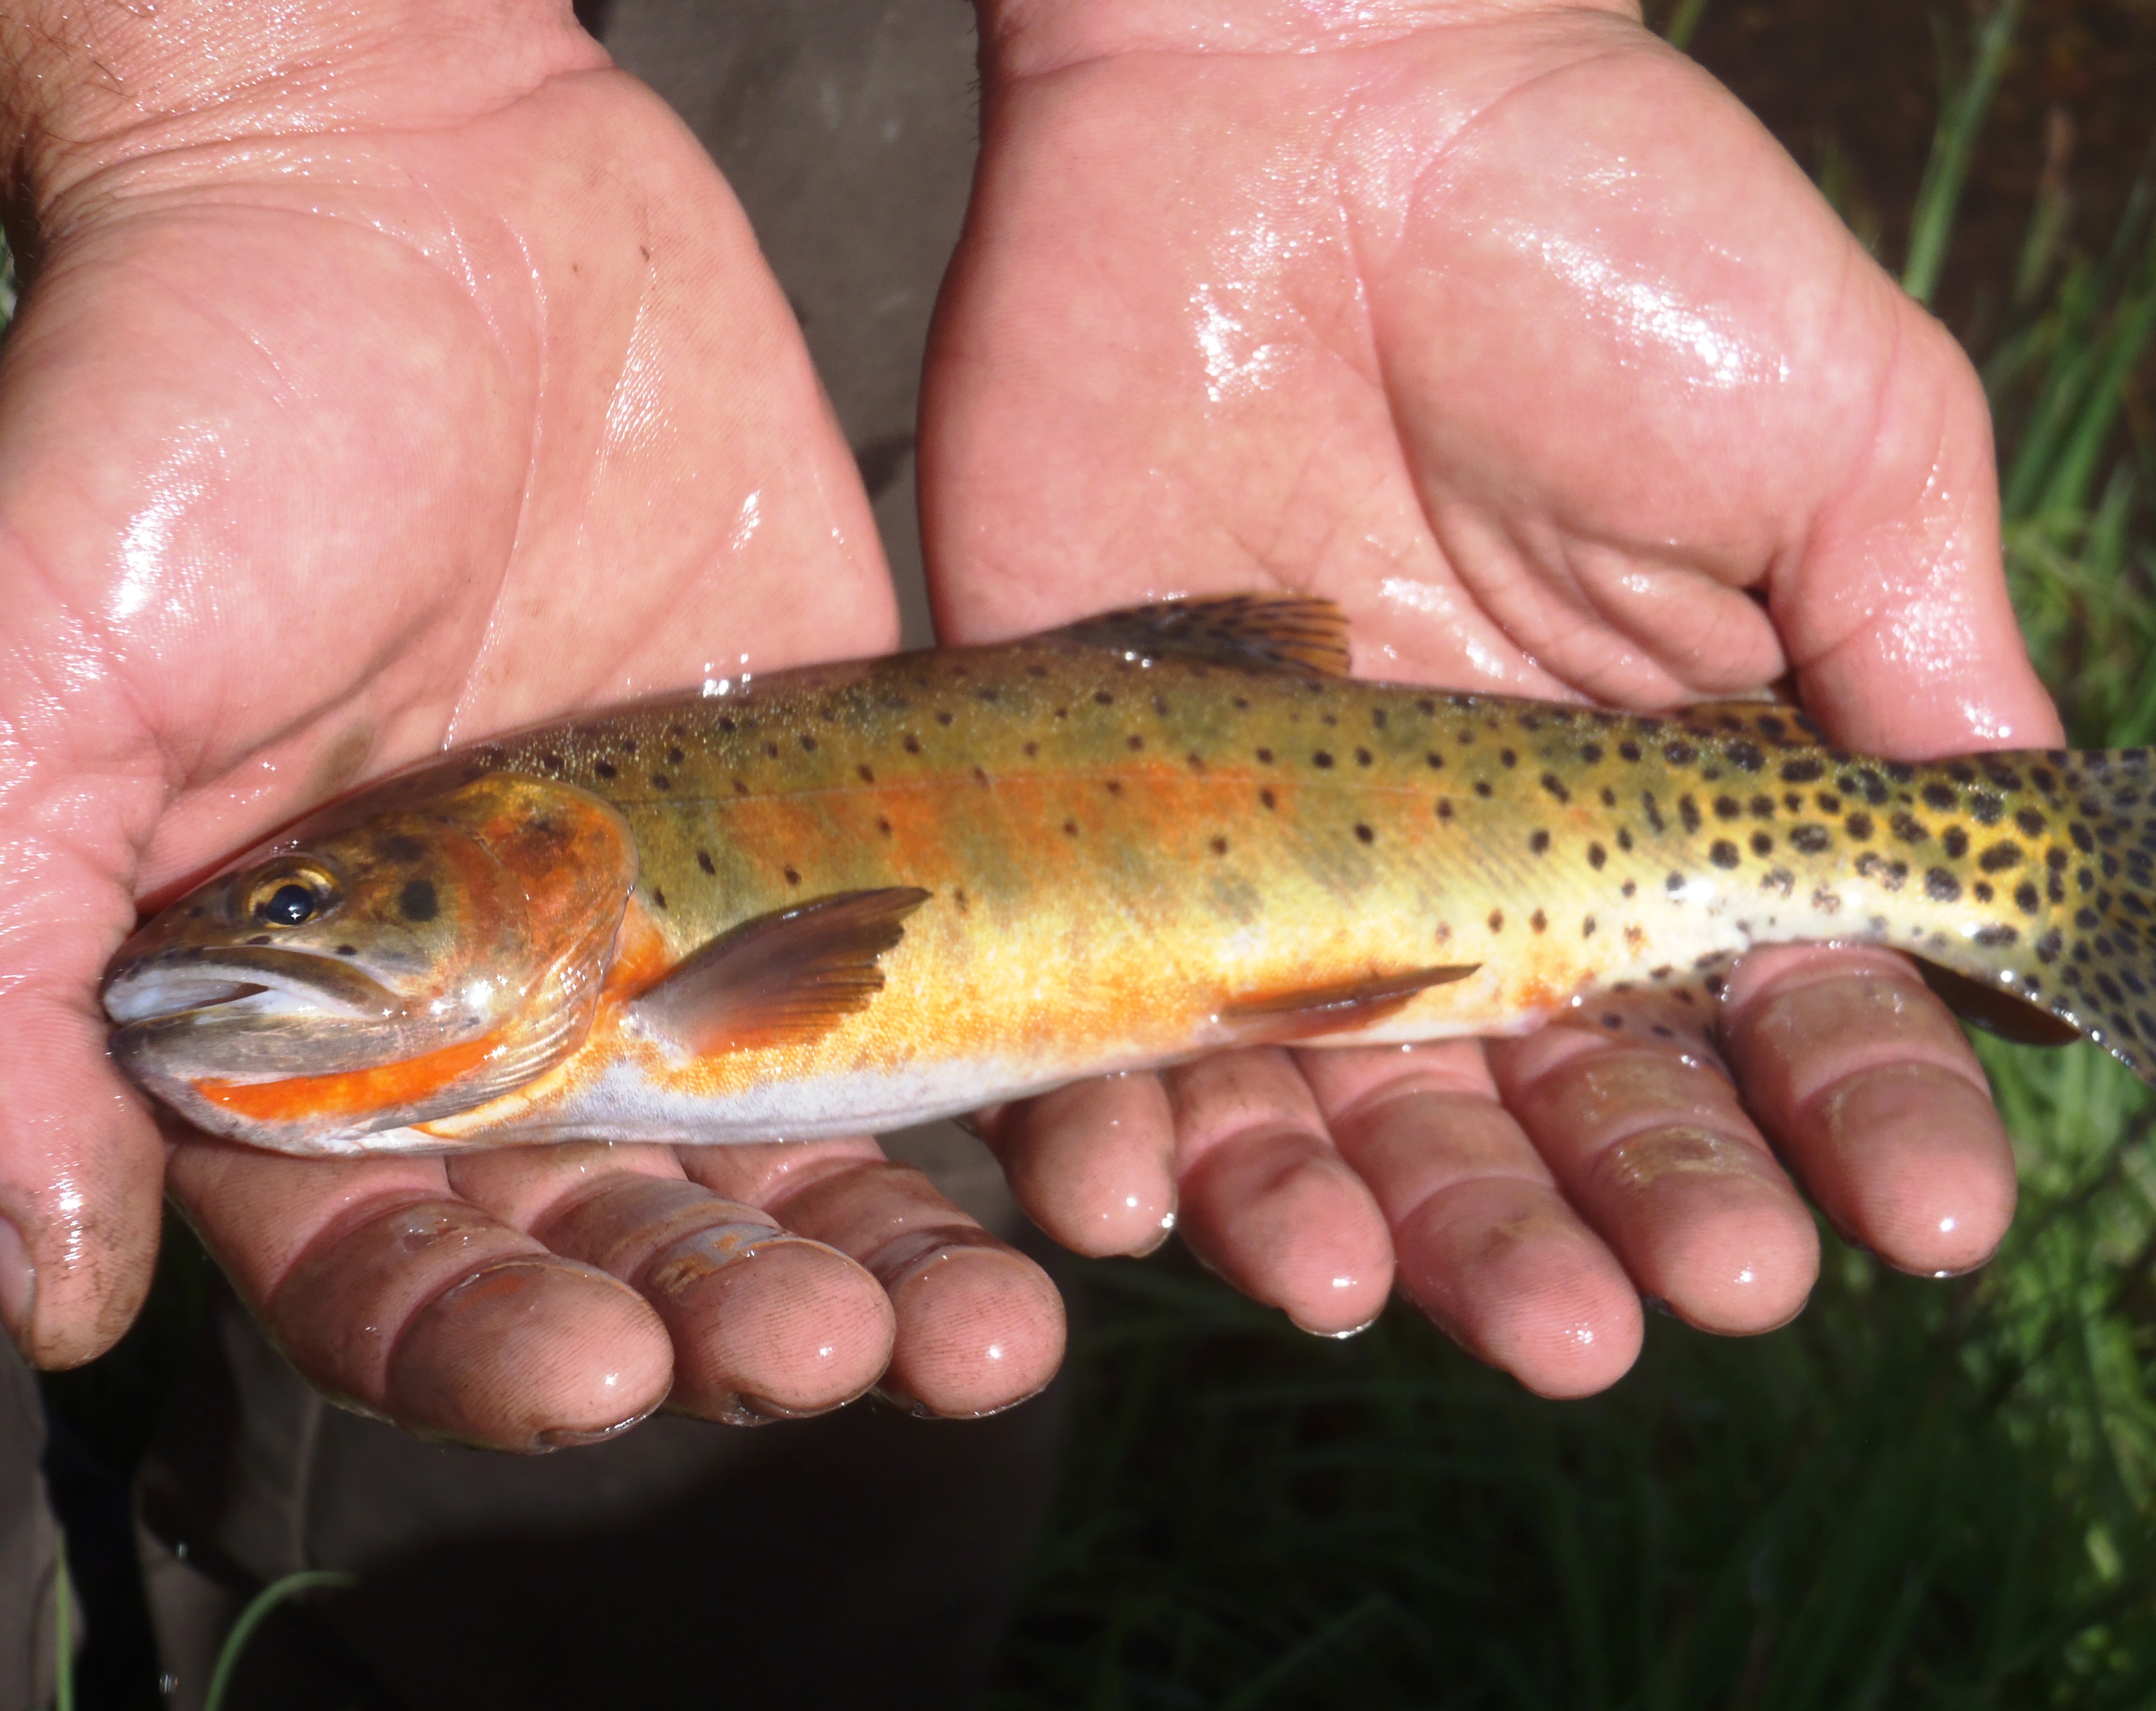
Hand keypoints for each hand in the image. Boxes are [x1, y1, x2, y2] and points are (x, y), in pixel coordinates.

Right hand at [0, 0, 1059, 1439]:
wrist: (416, 195)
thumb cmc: (187, 421)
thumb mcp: (41, 684)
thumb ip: (10, 979)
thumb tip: (41, 1279)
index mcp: (306, 1020)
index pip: (387, 1261)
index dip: (487, 1340)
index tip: (603, 1374)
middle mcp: (504, 1001)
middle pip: (626, 1235)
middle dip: (728, 1318)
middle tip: (838, 1357)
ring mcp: (681, 915)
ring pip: (795, 1152)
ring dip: (890, 1264)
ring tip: (992, 1338)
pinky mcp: (826, 810)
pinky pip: (925, 986)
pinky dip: (999, 1094)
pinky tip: (1079, 1180)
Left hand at [922, 0, 2061, 1392]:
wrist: (1293, 104)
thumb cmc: (1603, 236)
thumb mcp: (1841, 431)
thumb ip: (1920, 665)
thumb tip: (2034, 878)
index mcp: (1670, 796)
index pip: (1779, 1015)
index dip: (1860, 1120)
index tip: (1929, 1217)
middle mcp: (1484, 864)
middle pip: (1559, 1109)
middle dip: (1628, 1218)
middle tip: (1683, 1296)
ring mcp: (1290, 861)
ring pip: (1344, 1121)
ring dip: (1403, 1234)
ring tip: (1445, 1302)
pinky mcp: (1110, 820)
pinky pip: (1111, 1033)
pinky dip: (1137, 1142)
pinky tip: (1176, 1214)